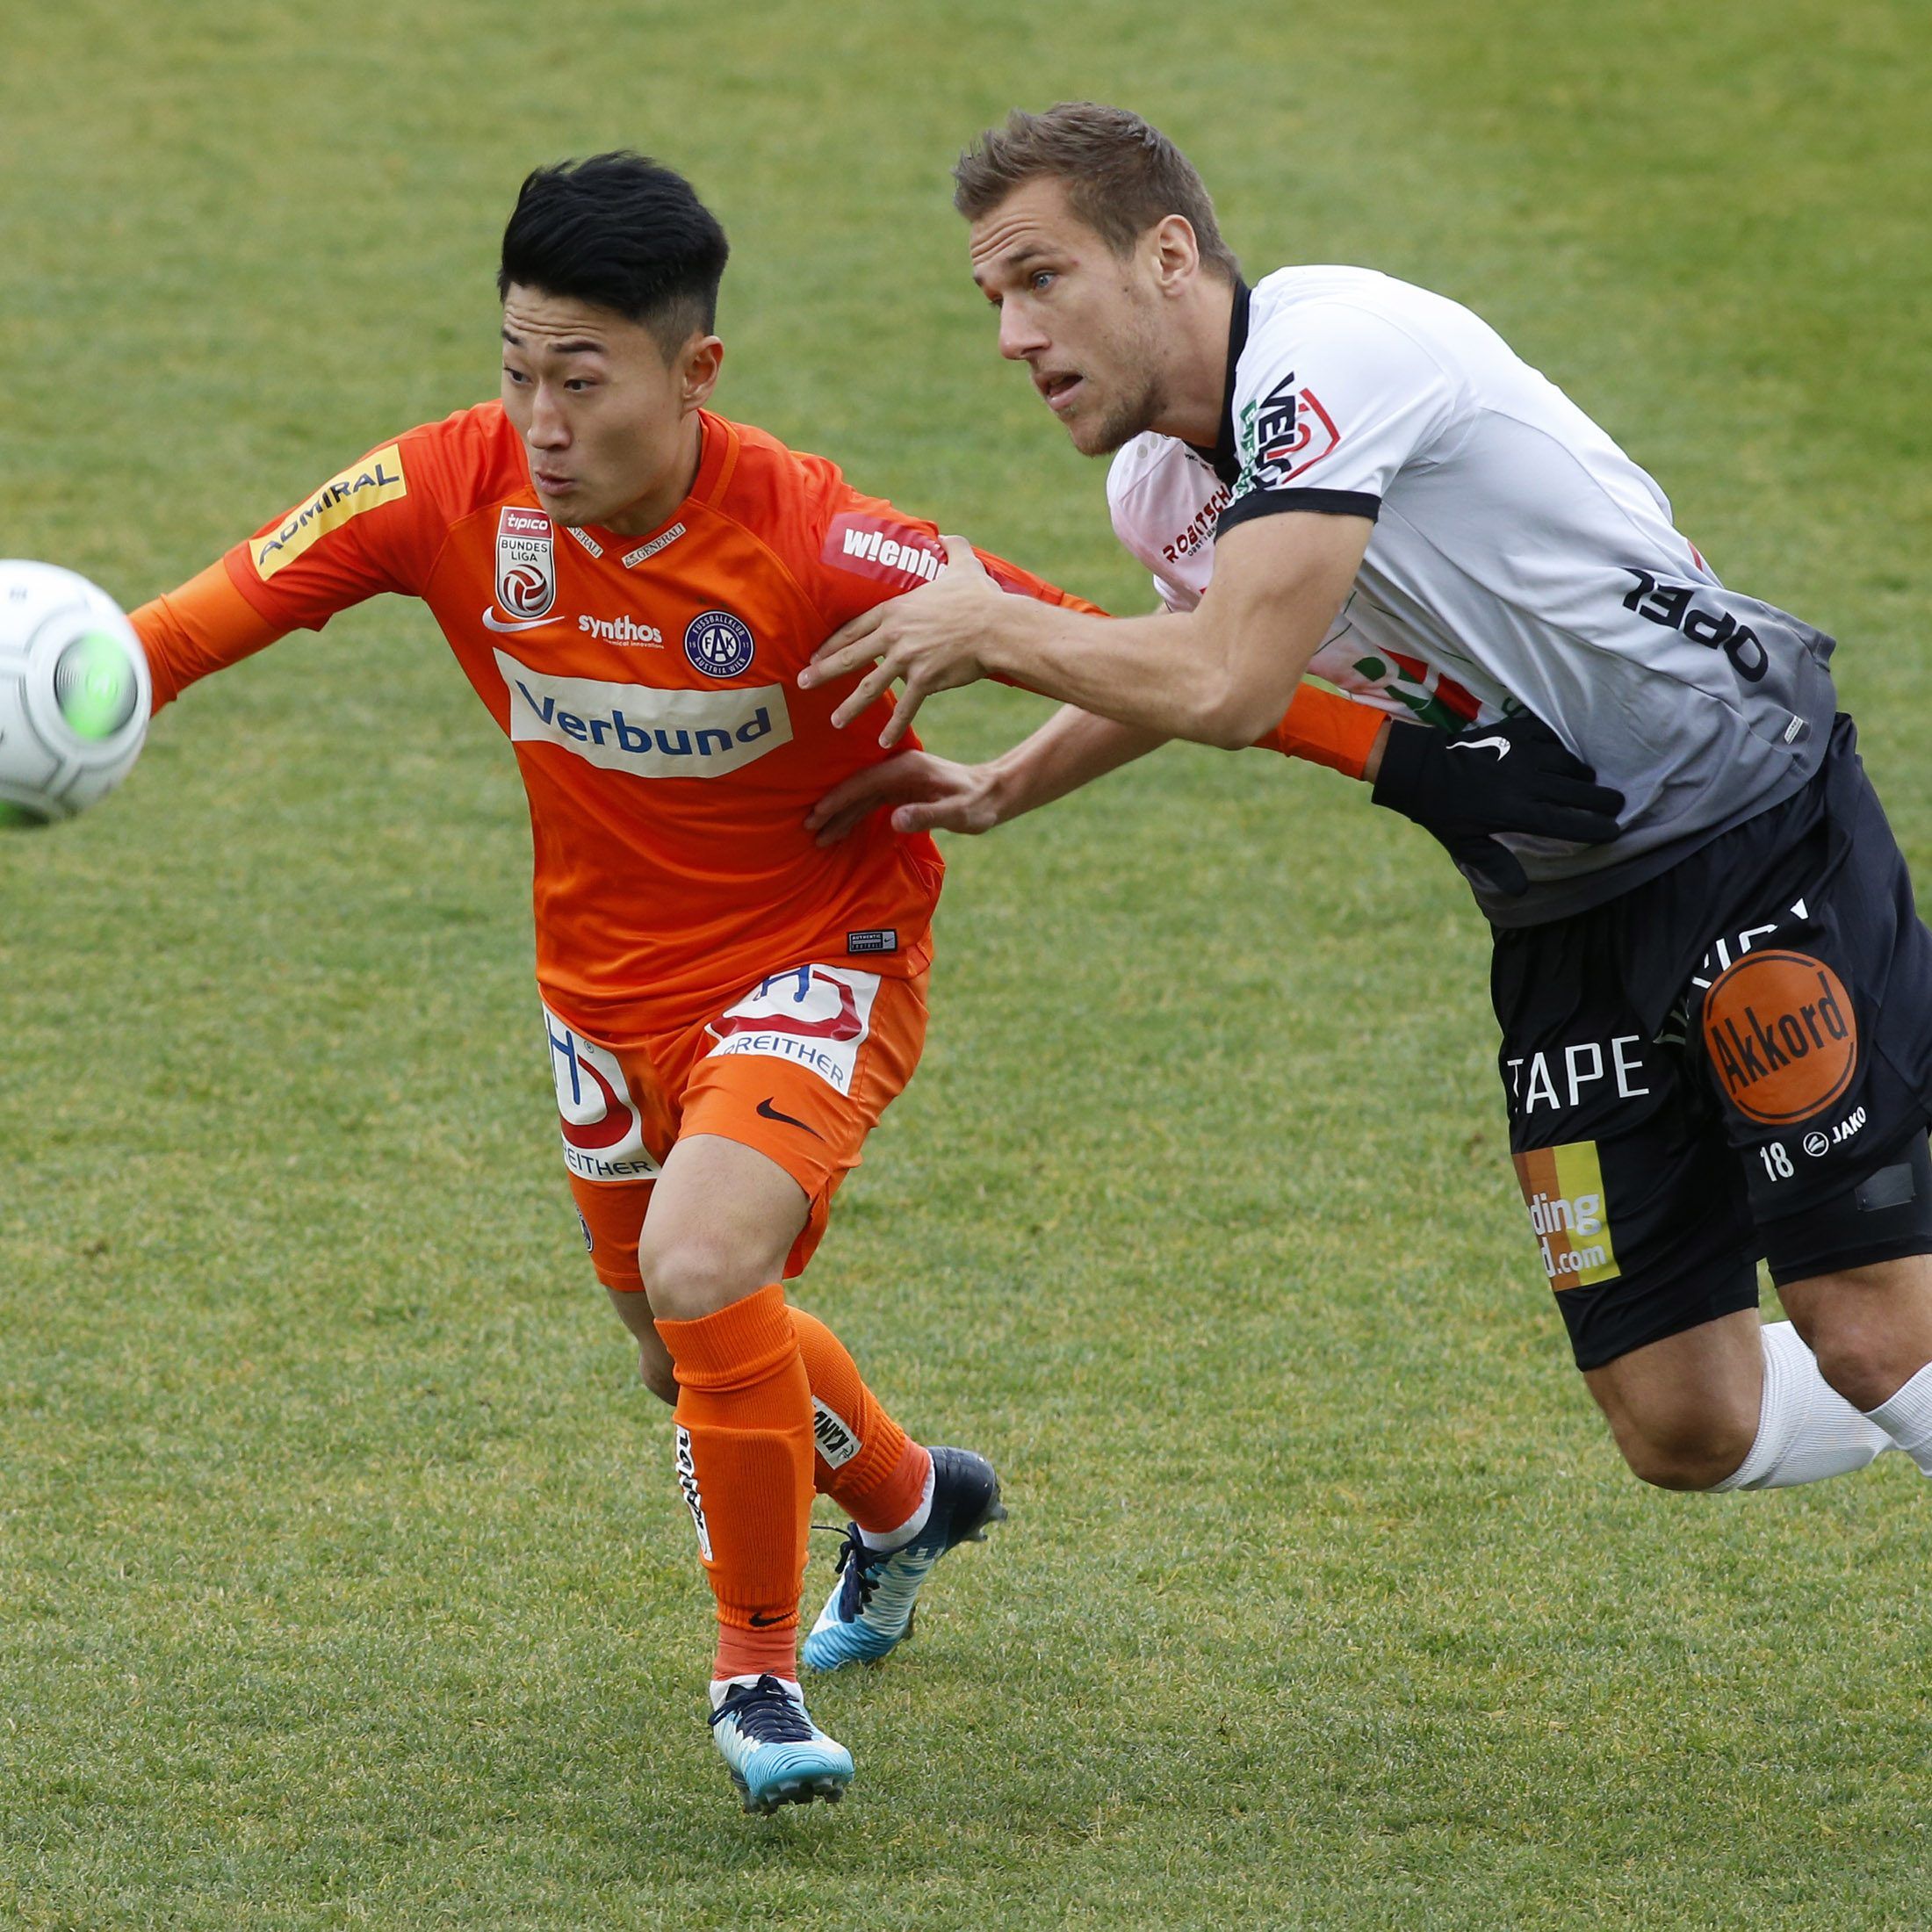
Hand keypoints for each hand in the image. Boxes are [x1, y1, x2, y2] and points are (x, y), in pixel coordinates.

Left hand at [800, 535, 1005, 745]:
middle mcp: (895, 635)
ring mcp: (907, 659)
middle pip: (851, 655)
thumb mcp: (963, 566)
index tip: (816, 654)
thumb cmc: (980, 598)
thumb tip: (946, 537)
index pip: (854, 627)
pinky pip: (906, 707)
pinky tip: (883, 742)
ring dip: (850, 706)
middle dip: (823, 670)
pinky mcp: (925, 680)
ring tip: (835, 721)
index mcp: (895, 609)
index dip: (832, 643)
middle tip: (802, 682)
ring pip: (871, 687)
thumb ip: (951, 549)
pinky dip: (894, 726)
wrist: (997, 627)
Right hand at [804, 749, 1001, 846]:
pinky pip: (870, 802)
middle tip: (808, 827)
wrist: (993, 793)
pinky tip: (840, 829)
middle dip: (832, 806)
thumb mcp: (958, 813)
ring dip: (840, 814)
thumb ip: (927, 815)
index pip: (865, 782)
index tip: (818, 813)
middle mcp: (899, 768)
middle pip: (857, 787)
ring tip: (818, 835)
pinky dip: (854, 815)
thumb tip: (894, 820)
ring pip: (861, 796)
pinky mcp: (901, 790)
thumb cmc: (978, 805)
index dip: (840, 797)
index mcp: (908, 769)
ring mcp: (899, 779)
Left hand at [1370, 711, 1622, 896]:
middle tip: (1615, 805)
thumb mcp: (1465, 845)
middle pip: (1578, 790)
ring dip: (1581, 772)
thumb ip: (1496, 865)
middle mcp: (1525, 781)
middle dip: (1603, 800)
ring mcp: (1521, 752)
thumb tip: (1521, 892)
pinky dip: (1558, 746)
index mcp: (1516, 811)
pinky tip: (1558, 755)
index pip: (1567, 823)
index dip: (1595, 828)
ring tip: (1586, 781)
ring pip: (1568, 761)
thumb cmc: (1443, 812)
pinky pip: (1549, 736)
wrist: (1421, 768)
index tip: (1614, 832)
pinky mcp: (1514, 731)